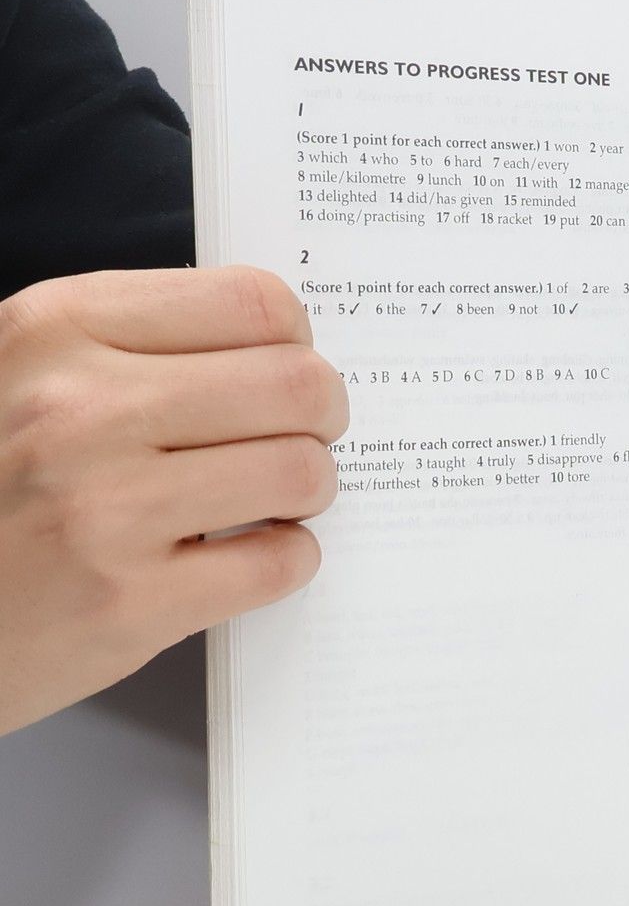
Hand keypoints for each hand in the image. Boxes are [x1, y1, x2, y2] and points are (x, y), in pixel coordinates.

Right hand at [0, 266, 347, 736]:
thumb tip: (279, 344)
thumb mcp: (27, 371)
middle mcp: (79, 410)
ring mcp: (105, 509)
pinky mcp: (129, 603)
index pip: (253, 302)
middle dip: (322, 417)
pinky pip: (280, 562)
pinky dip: (287, 558)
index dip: (295, 341)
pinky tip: (248, 554)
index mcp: (57, 331)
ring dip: (310, 490)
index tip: (287, 368)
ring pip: (302, 473)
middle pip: (297, 385)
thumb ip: (136, 345)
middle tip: (304, 438)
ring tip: (275, 499)